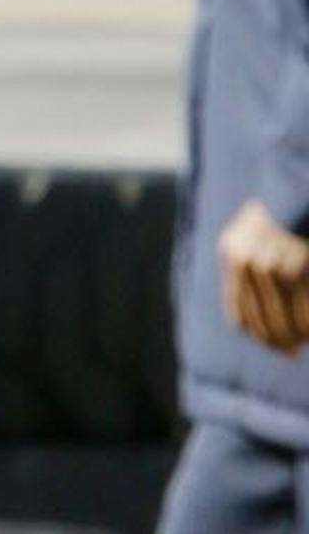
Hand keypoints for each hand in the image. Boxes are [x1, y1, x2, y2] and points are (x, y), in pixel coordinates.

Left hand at [218, 197, 308, 352]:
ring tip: (303, 343)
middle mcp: (243, 256)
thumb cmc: (292, 209)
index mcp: (232, 249)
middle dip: (277, 340)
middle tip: (292, 353)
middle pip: (259, 318)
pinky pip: (303, 304)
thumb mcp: (263, 233)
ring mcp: (269, 260)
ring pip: (281, 315)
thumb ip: (258, 268)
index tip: (274, 345)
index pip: (239, 309)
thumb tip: (271, 317)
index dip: (257, 333)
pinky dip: (308, 322)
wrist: (302, 180)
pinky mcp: (295, 262)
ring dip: (296, 334)